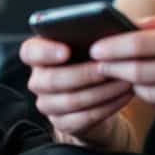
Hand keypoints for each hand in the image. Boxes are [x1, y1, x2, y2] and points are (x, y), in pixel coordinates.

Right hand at [20, 36, 136, 149]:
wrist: (98, 93)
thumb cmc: (94, 60)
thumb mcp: (91, 44)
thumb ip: (91, 35)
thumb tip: (109, 31)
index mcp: (38, 55)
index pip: (29, 52)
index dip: (45, 52)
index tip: (66, 50)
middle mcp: (38, 80)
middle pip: (52, 80)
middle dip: (84, 74)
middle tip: (108, 67)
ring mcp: (48, 104)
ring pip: (70, 100)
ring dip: (101, 91)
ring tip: (124, 81)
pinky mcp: (62, 123)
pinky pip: (83, 118)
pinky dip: (107, 106)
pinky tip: (124, 96)